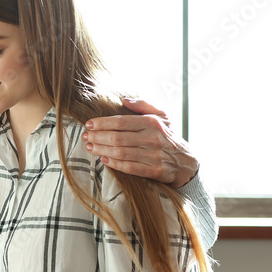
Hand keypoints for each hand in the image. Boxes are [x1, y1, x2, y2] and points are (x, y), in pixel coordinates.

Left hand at [83, 98, 198, 188]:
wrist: (186, 161)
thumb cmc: (167, 136)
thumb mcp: (162, 116)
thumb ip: (143, 105)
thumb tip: (123, 100)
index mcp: (152, 122)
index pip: (121, 122)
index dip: (102, 123)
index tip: (89, 124)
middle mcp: (153, 138)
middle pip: (118, 138)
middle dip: (98, 137)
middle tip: (85, 136)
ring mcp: (154, 155)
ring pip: (121, 153)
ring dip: (101, 150)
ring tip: (89, 147)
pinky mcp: (154, 171)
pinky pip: (129, 168)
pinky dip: (114, 164)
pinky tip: (103, 159)